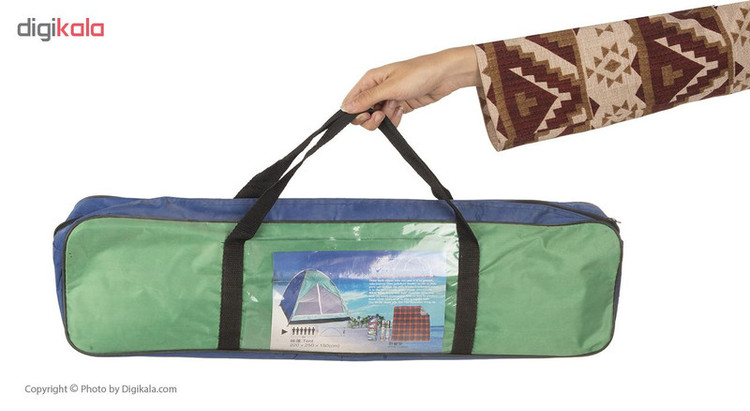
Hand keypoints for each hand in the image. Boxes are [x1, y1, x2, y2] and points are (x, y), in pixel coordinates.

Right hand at [341, 45, 480, 129]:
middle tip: (382, 115)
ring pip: (377, 118)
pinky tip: (403, 111)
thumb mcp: (390, 87)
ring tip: (397, 109)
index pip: (352, 100)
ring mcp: (388, 98)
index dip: (355, 112)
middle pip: (362, 112)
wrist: (444, 76)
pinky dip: (395, 120)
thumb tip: (346, 107)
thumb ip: (367, 99)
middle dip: (371, 119)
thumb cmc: (419, 73)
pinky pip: (390, 120)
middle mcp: (377, 88)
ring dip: (386, 119)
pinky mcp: (399, 105)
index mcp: (370, 79)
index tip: (366, 116)